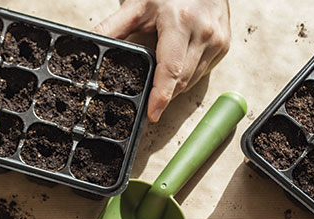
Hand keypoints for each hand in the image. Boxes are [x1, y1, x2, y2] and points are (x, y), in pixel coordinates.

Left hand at [94, 0, 230, 121]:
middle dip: (164, 95)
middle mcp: (203, 33)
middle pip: (182, 80)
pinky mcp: (223, 46)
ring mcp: (217, 41)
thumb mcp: (137, 6)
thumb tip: (90, 44)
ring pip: (193, 80)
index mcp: (180, 23)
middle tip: (149, 104)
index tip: (152, 113)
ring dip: (175, 87)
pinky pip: (202, 72)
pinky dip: (187, 76)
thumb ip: (112, 27)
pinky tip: (176, 68)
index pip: (171, 68)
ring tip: (160, 86)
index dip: (161, 95)